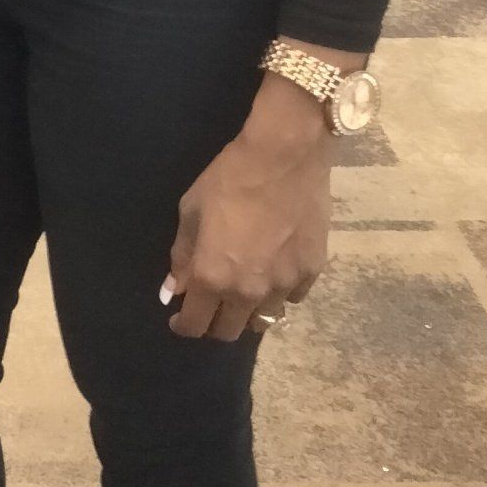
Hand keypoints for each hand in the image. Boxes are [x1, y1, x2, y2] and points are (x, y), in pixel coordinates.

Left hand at [163, 76, 332, 342]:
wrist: (285, 156)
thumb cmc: (230, 178)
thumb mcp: (191, 210)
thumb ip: (181, 255)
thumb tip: (174, 288)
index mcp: (212, 277)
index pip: (194, 324)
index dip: (183, 324)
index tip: (179, 317)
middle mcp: (248, 292)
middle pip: (229, 331)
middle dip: (214, 323)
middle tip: (211, 305)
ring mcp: (283, 285)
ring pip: (263, 320)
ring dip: (248, 312)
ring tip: (244, 292)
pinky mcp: (311, 272)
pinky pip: (292, 298)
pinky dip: (279, 293)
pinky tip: (274, 273)